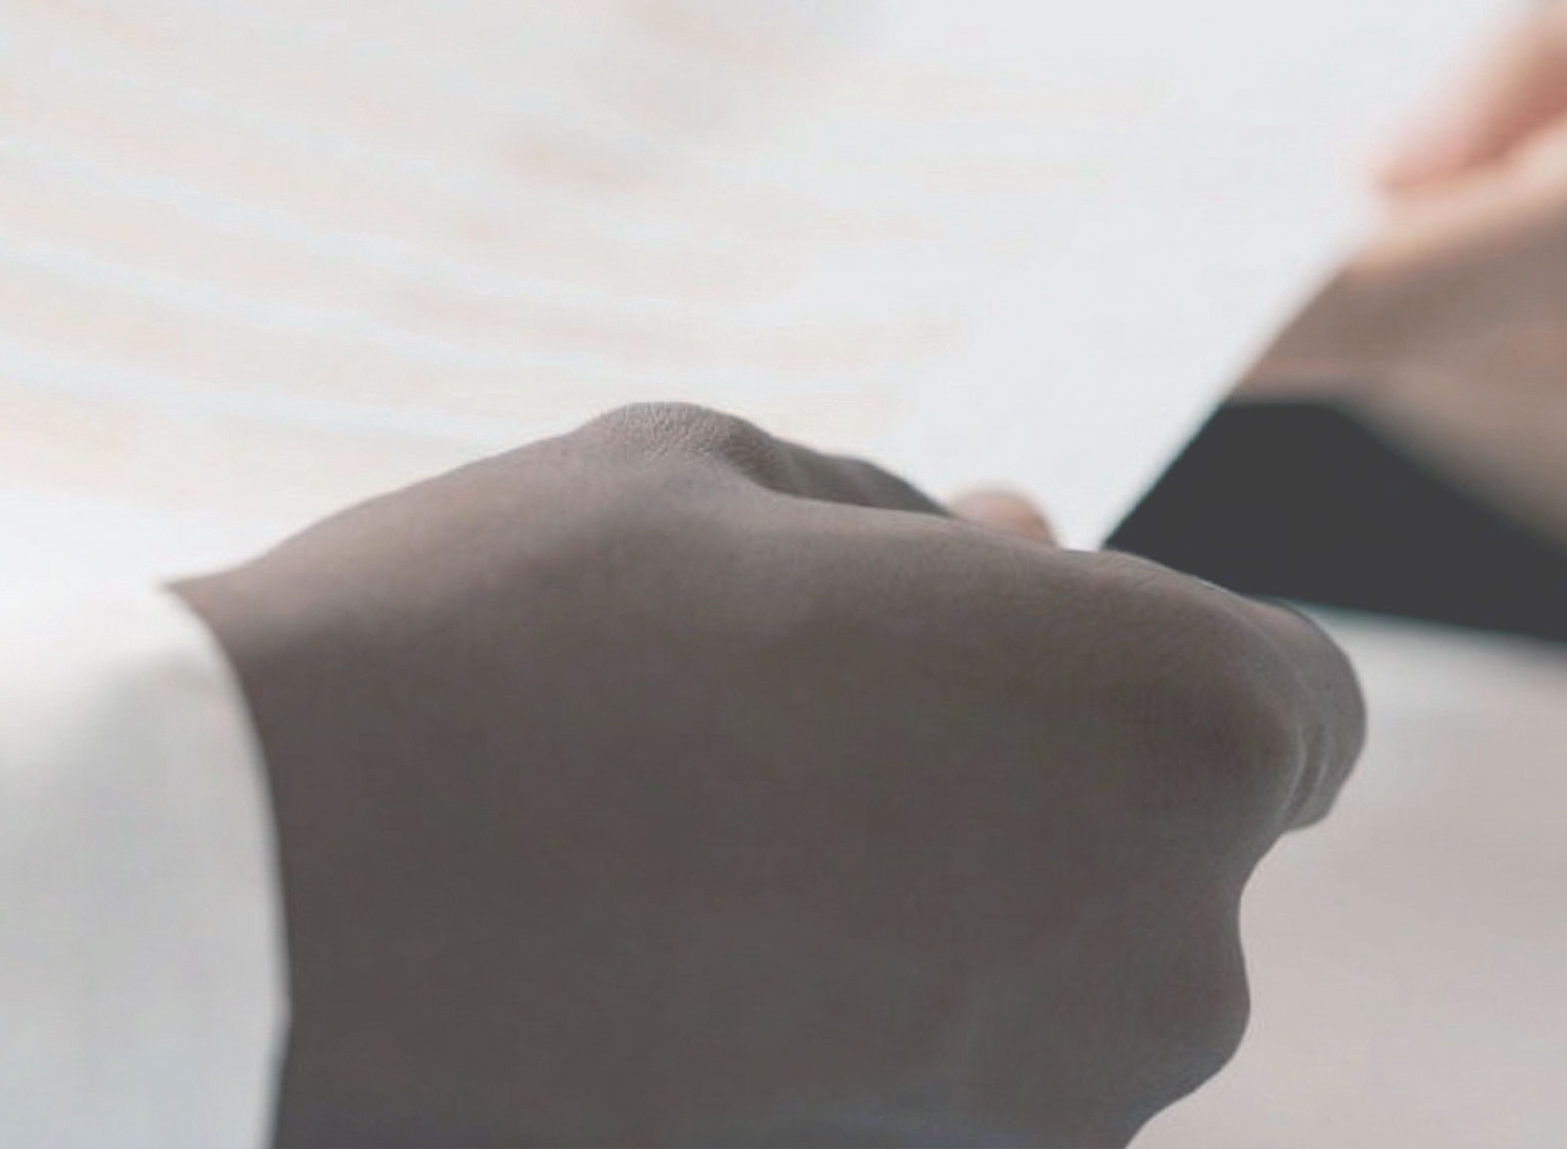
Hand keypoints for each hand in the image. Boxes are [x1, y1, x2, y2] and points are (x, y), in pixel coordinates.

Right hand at [178, 404, 1358, 1145]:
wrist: (274, 897)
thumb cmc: (513, 637)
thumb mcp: (724, 482)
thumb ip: (919, 530)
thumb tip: (1015, 548)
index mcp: (1174, 724)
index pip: (1291, 712)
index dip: (1156, 668)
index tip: (1011, 657)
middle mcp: (1170, 961)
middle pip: (1166, 861)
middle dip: (1043, 787)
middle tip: (818, 724)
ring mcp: (1043, 1129)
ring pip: (1050, 996)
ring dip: (946, 921)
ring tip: (711, 846)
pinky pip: (939, 1095)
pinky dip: (863, 1037)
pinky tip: (686, 961)